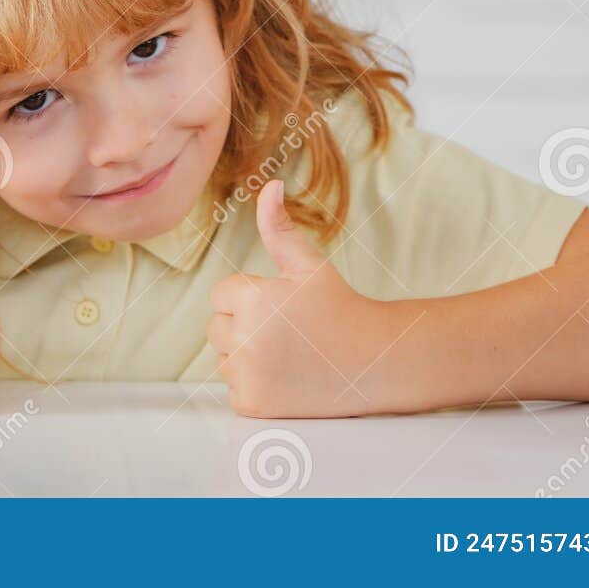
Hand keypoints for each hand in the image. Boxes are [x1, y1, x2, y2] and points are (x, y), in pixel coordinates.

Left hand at [207, 180, 426, 417]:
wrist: (372, 361)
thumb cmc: (339, 306)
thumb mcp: (309, 264)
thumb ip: (279, 227)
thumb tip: (269, 185)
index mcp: (250, 299)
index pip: (221, 294)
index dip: (250, 297)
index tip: (282, 305)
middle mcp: (242, 338)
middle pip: (216, 327)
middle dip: (243, 325)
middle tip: (287, 329)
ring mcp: (246, 375)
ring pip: (223, 358)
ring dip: (246, 355)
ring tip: (288, 352)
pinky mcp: (252, 404)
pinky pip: (233, 388)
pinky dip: (254, 385)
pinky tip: (286, 377)